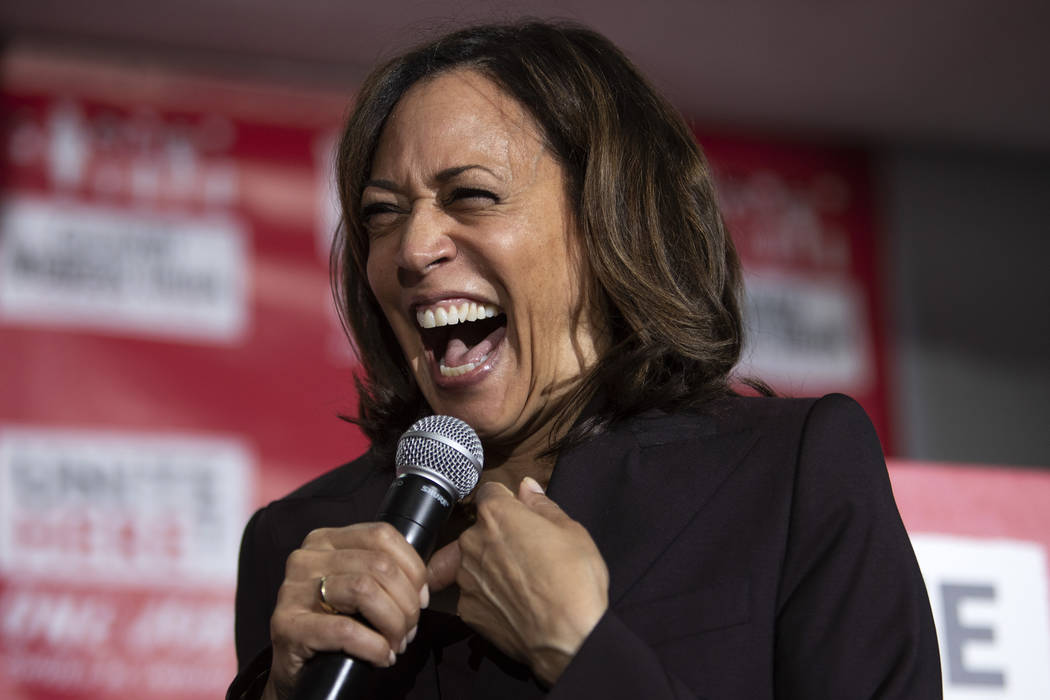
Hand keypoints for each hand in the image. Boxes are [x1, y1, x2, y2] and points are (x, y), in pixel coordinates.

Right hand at [264, 522, 428, 699]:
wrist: (294, 667)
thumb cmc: (332, 623)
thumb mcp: (356, 587)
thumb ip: (385, 574)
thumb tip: (425, 585)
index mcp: (325, 540)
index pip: (382, 536)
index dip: (413, 567)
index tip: (422, 598)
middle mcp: (306, 558)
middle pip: (379, 565)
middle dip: (406, 603)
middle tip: (410, 629)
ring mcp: (293, 590)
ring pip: (365, 591)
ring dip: (393, 623)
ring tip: (397, 643)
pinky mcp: (287, 625)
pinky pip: (345, 630)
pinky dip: (374, 646)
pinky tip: (382, 657)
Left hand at [427, 477, 608, 685]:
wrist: (568, 637)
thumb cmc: (574, 580)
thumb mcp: (570, 530)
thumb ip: (541, 505)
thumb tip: (526, 487)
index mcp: (496, 515)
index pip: (491, 492)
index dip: (508, 501)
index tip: (521, 514)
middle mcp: (472, 542)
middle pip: (479, 528)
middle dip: (498, 535)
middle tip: (528, 553)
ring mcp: (466, 579)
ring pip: (472, 561)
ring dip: (488, 566)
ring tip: (520, 582)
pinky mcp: (467, 610)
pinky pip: (473, 594)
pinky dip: (487, 596)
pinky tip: (511, 603)